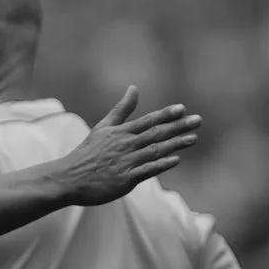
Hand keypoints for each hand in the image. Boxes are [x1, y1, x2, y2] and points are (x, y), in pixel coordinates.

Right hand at [56, 88, 199, 203]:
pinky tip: (176, 159)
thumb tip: (134, 88)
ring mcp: (126, 162)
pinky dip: (161, 165)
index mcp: (121, 133)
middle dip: (178, 127)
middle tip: (198, 120)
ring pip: (155, 151)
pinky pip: (147, 170)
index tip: (182, 109)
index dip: (166, 115)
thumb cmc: (88, 153)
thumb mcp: (103, 127)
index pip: (147, 121)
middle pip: (156, 134)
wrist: (69, 178)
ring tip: (193, 138)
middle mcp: (125, 145)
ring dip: (175, 144)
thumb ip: (122, 109)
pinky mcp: (125, 180)